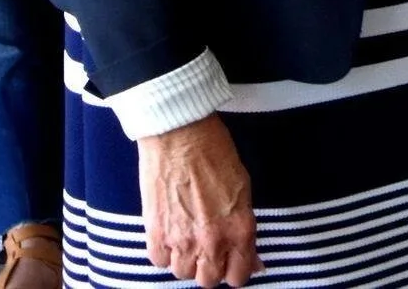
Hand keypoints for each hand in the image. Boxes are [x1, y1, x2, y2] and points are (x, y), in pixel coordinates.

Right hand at [139, 116, 261, 287]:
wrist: (180, 132)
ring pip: (182, 273)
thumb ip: (245, 228)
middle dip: (210, 265)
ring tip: (187, 234)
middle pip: (208, 280)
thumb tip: (252, 259)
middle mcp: (211, 241)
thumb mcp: (243, 187)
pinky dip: (164, 251)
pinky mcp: (156, 233)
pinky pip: (160, 261)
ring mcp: (181, 240)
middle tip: (208, 245)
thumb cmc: (214, 151)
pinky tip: (170, 230)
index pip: (239, 276)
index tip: (231, 259)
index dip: (236, 268)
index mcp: (239, 229)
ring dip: (186, 258)